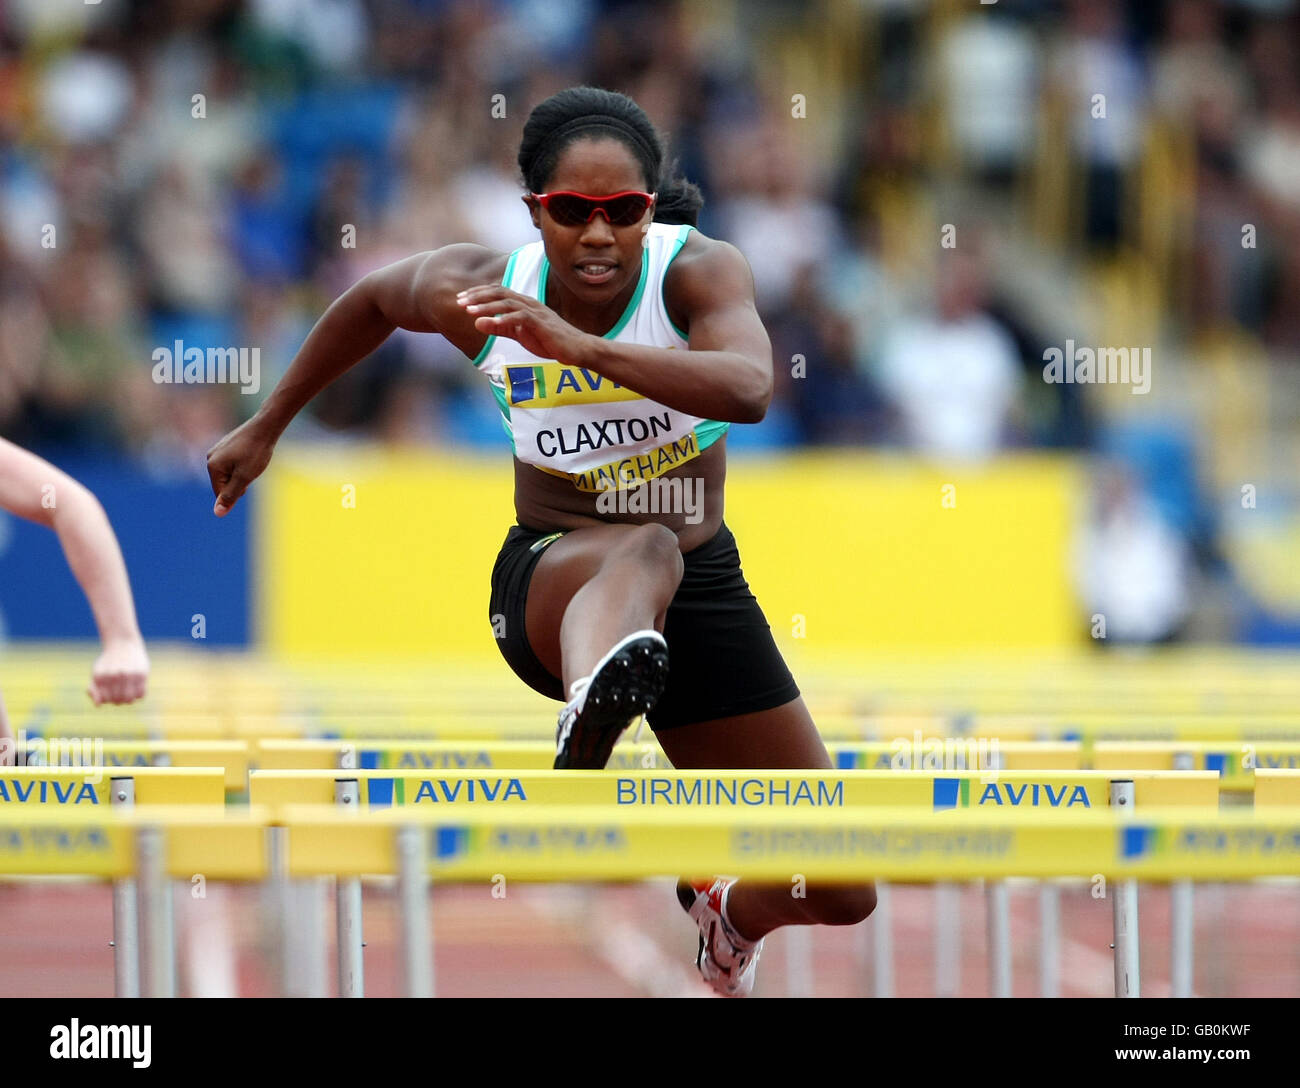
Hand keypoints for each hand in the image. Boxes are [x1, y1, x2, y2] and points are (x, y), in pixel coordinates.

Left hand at [88, 637, 148, 705]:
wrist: (123, 643)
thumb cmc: (108, 661)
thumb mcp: (97, 673)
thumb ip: (94, 689)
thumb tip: (98, 705)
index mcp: (101, 677)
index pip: (105, 700)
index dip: (108, 699)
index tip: (111, 693)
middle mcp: (114, 676)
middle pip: (118, 701)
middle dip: (119, 700)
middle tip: (121, 693)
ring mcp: (129, 675)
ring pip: (130, 700)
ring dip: (129, 699)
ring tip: (129, 691)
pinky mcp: (142, 674)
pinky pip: (141, 694)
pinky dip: (139, 694)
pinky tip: (136, 687)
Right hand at [206, 416, 276, 516]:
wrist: (266, 427)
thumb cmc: (256, 452)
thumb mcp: (244, 478)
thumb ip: (230, 496)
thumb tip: (217, 513)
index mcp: (212, 465)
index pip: (220, 493)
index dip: (238, 490)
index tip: (248, 476)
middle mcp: (211, 457)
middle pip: (224, 483)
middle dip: (239, 481)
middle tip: (251, 467)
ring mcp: (218, 450)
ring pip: (230, 473)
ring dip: (242, 473)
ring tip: (252, 460)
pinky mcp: (226, 446)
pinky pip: (233, 463)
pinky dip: (243, 464)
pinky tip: (251, 454)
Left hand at [457, 285, 594, 364]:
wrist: (577, 349)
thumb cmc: (550, 341)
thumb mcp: (520, 334)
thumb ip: (499, 328)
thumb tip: (476, 323)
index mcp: (524, 303)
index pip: (498, 291)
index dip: (478, 293)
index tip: (461, 299)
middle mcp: (529, 303)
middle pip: (499, 292)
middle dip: (477, 296)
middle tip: (459, 301)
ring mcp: (536, 312)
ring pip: (507, 302)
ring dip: (486, 306)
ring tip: (468, 311)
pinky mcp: (541, 323)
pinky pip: (520, 318)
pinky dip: (504, 319)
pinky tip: (491, 323)